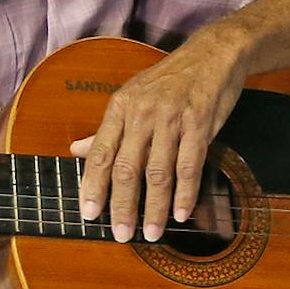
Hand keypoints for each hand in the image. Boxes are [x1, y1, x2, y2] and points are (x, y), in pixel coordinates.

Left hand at [73, 29, 249, 242]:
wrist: (212, 54)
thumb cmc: (170, 79)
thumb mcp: (133, 97)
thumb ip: (108, 129)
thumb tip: (77, 151)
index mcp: (121, 107)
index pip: (101, 153)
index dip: (93, 185)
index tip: (89, 214)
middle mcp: (143, 112)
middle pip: (127, 167)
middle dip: (122, 205)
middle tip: (120, 234)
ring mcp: (172, 118)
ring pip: (159, 171)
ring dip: (154, 207)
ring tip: (151, 232)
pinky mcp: (199, 123)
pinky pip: (190, 165)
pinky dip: (185, 192)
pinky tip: (181, 213)